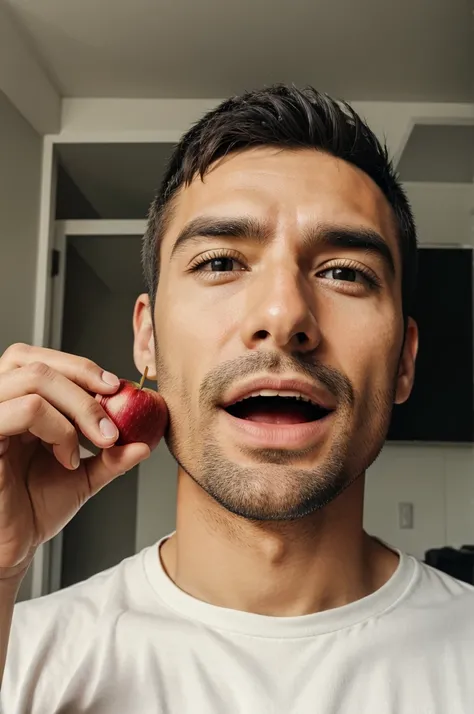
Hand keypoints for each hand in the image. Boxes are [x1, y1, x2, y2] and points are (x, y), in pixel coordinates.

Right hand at [0, 343, 159, 579]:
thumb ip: (111, 457)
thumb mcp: (83, 477)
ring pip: (34, 378)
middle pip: (38, 361)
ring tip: (89, 445)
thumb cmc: (33, 510)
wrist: (10, 549)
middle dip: (85, 385)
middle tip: (111, 423)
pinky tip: (67, 458)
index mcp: (16, 404)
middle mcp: (0, 405)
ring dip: (77, 408)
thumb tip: (145, 443)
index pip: (42, 360)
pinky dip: (58, 429)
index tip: (117, 389)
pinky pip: (24, 409)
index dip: (82, 367)